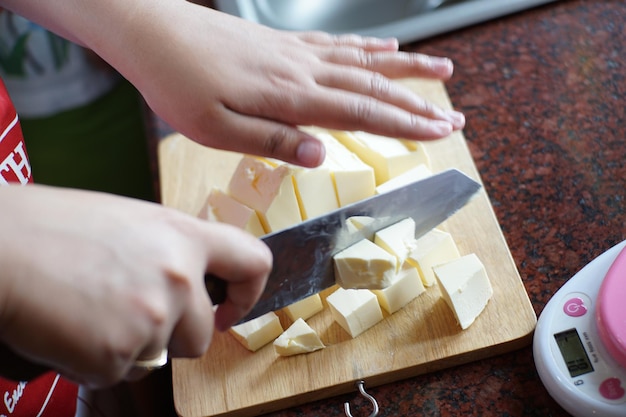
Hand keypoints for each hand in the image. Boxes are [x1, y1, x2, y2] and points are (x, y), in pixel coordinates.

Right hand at [0, 185, 270, 386]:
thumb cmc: (53, 228)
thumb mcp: (130, 222)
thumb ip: (171, 251)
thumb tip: (190, 280)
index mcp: (184, 236)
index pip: (254, 262)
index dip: (248, 293)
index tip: (230, 309)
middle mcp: (179, 277)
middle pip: (203, 334)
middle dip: (174, 336)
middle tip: (128, 314)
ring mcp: (153, 318)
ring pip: (160, 357)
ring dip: (131, 348)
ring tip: (89, 312)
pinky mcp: (119, 355)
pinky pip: (119, 373)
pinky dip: (96, 362)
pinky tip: (70, 328)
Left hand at [129, 4, 463, 166]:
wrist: (152, 33)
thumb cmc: (177, 86)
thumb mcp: (215, 129)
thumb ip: (272, 141)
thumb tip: (322, 156)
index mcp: (291, 97)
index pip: (362, 113)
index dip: (406, 125)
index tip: (442, 133)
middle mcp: (303, 70)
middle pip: (374, 87)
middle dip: (419, 104)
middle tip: (456, 116)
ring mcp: (297, 53)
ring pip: (365, 61)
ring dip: (407, 70)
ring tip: (442, 73)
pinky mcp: (285, 45)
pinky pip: (338, 44)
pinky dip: (369, 48)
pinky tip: (386, 49)